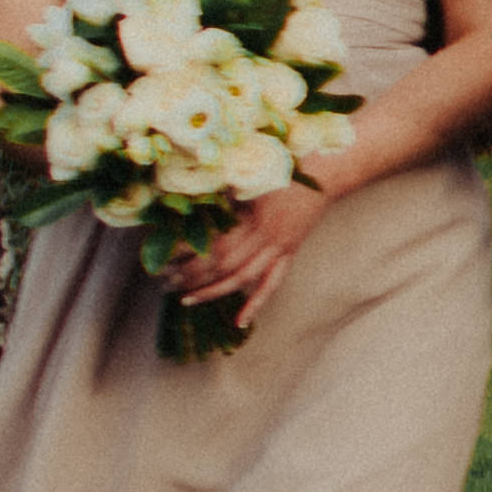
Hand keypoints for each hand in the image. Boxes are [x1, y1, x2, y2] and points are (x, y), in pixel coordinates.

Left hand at [164, 172, 335, 329]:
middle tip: (167, 282)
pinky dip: (256, 304)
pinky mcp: (290, 254)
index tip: (166, 260)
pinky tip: (240, 322)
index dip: (189, 255)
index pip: (214, 244)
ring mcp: (280, 248)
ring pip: (243, 278)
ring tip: (187, 300)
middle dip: (193, 276)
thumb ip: (223, 195)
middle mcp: (266, 235)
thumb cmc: (283, 168)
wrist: (324, 174)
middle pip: (224, 264)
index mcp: (253, 215)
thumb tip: (190, 209)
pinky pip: (272, 284)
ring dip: (213, 291)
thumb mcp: (249, 177)